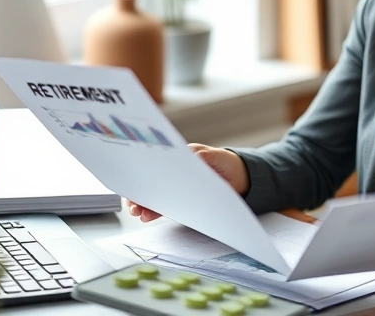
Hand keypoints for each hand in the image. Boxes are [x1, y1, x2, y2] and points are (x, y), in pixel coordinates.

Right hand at [126, 143, 250, 222]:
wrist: (242, 178)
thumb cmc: (226, 162)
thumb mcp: (215, 156)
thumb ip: (203, 157)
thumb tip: (189, 156)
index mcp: (179, 158)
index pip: (155, 165)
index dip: (143, 173)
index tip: (135, 182)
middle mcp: (174, 174)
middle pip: (151, 182)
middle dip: (139, 193)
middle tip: (132, 203)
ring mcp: (177, 189)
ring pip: (155, 197)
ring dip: (144, 205)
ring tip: (137, 212)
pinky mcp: (182, 202)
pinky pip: (166, 207)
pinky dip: (156, 212)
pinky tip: (147, 216)